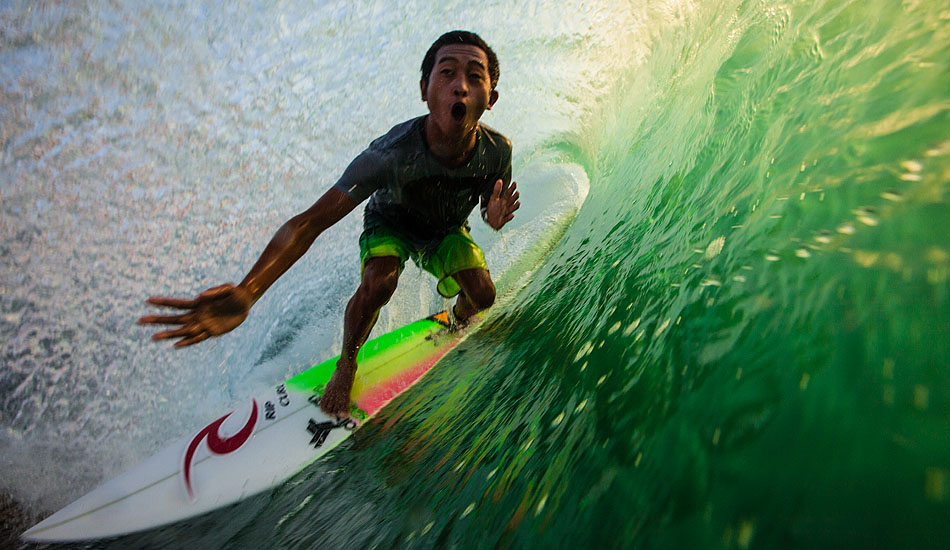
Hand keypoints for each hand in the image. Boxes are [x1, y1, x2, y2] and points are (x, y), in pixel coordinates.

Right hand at [138, 284, 253, 347]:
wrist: (245, 302)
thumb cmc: (235, 292)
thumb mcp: (227, 289)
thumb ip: (215, 291)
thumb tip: (200, 296)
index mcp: (198, 304)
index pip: (177, 304)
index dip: (163, 303)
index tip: (148, 301)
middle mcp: (197, 314)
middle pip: (174, 319)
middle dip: (158, 320)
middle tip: (140, 321)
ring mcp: (203, 324)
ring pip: (182, 331)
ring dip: (169, 334)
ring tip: (153, 337)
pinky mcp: (212, 331)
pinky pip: (197, 338)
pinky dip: (187, 342)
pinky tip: (176, 345)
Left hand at [483, 179, 520, 229]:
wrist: (490, 221)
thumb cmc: (492, 210)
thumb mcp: (493, 198)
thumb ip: (497, 190)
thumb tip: (499, 180)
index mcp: (503, 200)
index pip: (508, 193)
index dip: (511, 188)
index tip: (514, 182)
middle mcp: (506, 206)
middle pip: (511, 200)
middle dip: (514, 197)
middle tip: (517, 192)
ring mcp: (505, 213)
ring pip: (511, 209)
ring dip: (515, 206)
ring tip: (518, 202)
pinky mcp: (503, 220)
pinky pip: (507, 219)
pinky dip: (509, 217)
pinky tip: (512, 215)